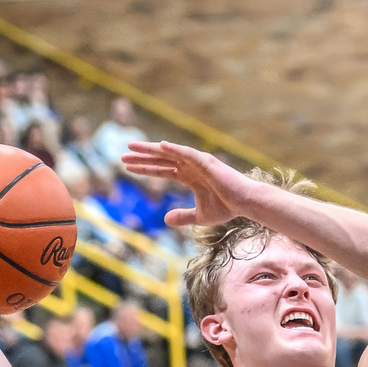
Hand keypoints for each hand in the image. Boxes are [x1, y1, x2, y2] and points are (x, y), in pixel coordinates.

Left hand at [121, 140, 256, 229]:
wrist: (245, 204)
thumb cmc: (227, 208)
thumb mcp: (199, 216)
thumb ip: (183, 216)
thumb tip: (165, 220)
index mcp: (189, 176)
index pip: (162, 170)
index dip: (145, 168)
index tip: (127, 167)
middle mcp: (191, 166)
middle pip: (161, 160)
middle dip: (142, 157)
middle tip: (122, 155)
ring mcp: (198, 162)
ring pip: (170, 154)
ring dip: (151, 150)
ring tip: (132, 147)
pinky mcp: (207, 162)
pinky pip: (187, 154)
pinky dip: (175, 149)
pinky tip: (161, 146)